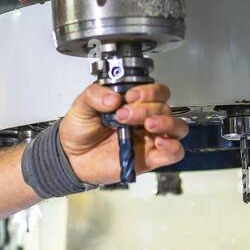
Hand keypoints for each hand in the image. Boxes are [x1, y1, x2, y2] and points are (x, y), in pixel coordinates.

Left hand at [59, 81, 188, 184]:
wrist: (71, 157)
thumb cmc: (80, 130)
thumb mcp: (82, 106)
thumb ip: (95, 95)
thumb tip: (113, 97)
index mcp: (133, 103)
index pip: (156, 91)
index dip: (147, 91)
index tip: (129, 96)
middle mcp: (145, 119)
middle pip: (165, 107)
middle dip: (146, 108)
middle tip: (123, 114)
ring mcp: (149, 138)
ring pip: (177, 127)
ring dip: (166, 122)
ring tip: (146, 125)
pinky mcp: (150, 158)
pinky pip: (174, 152)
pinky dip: (172, 146)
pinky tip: (158, 142)